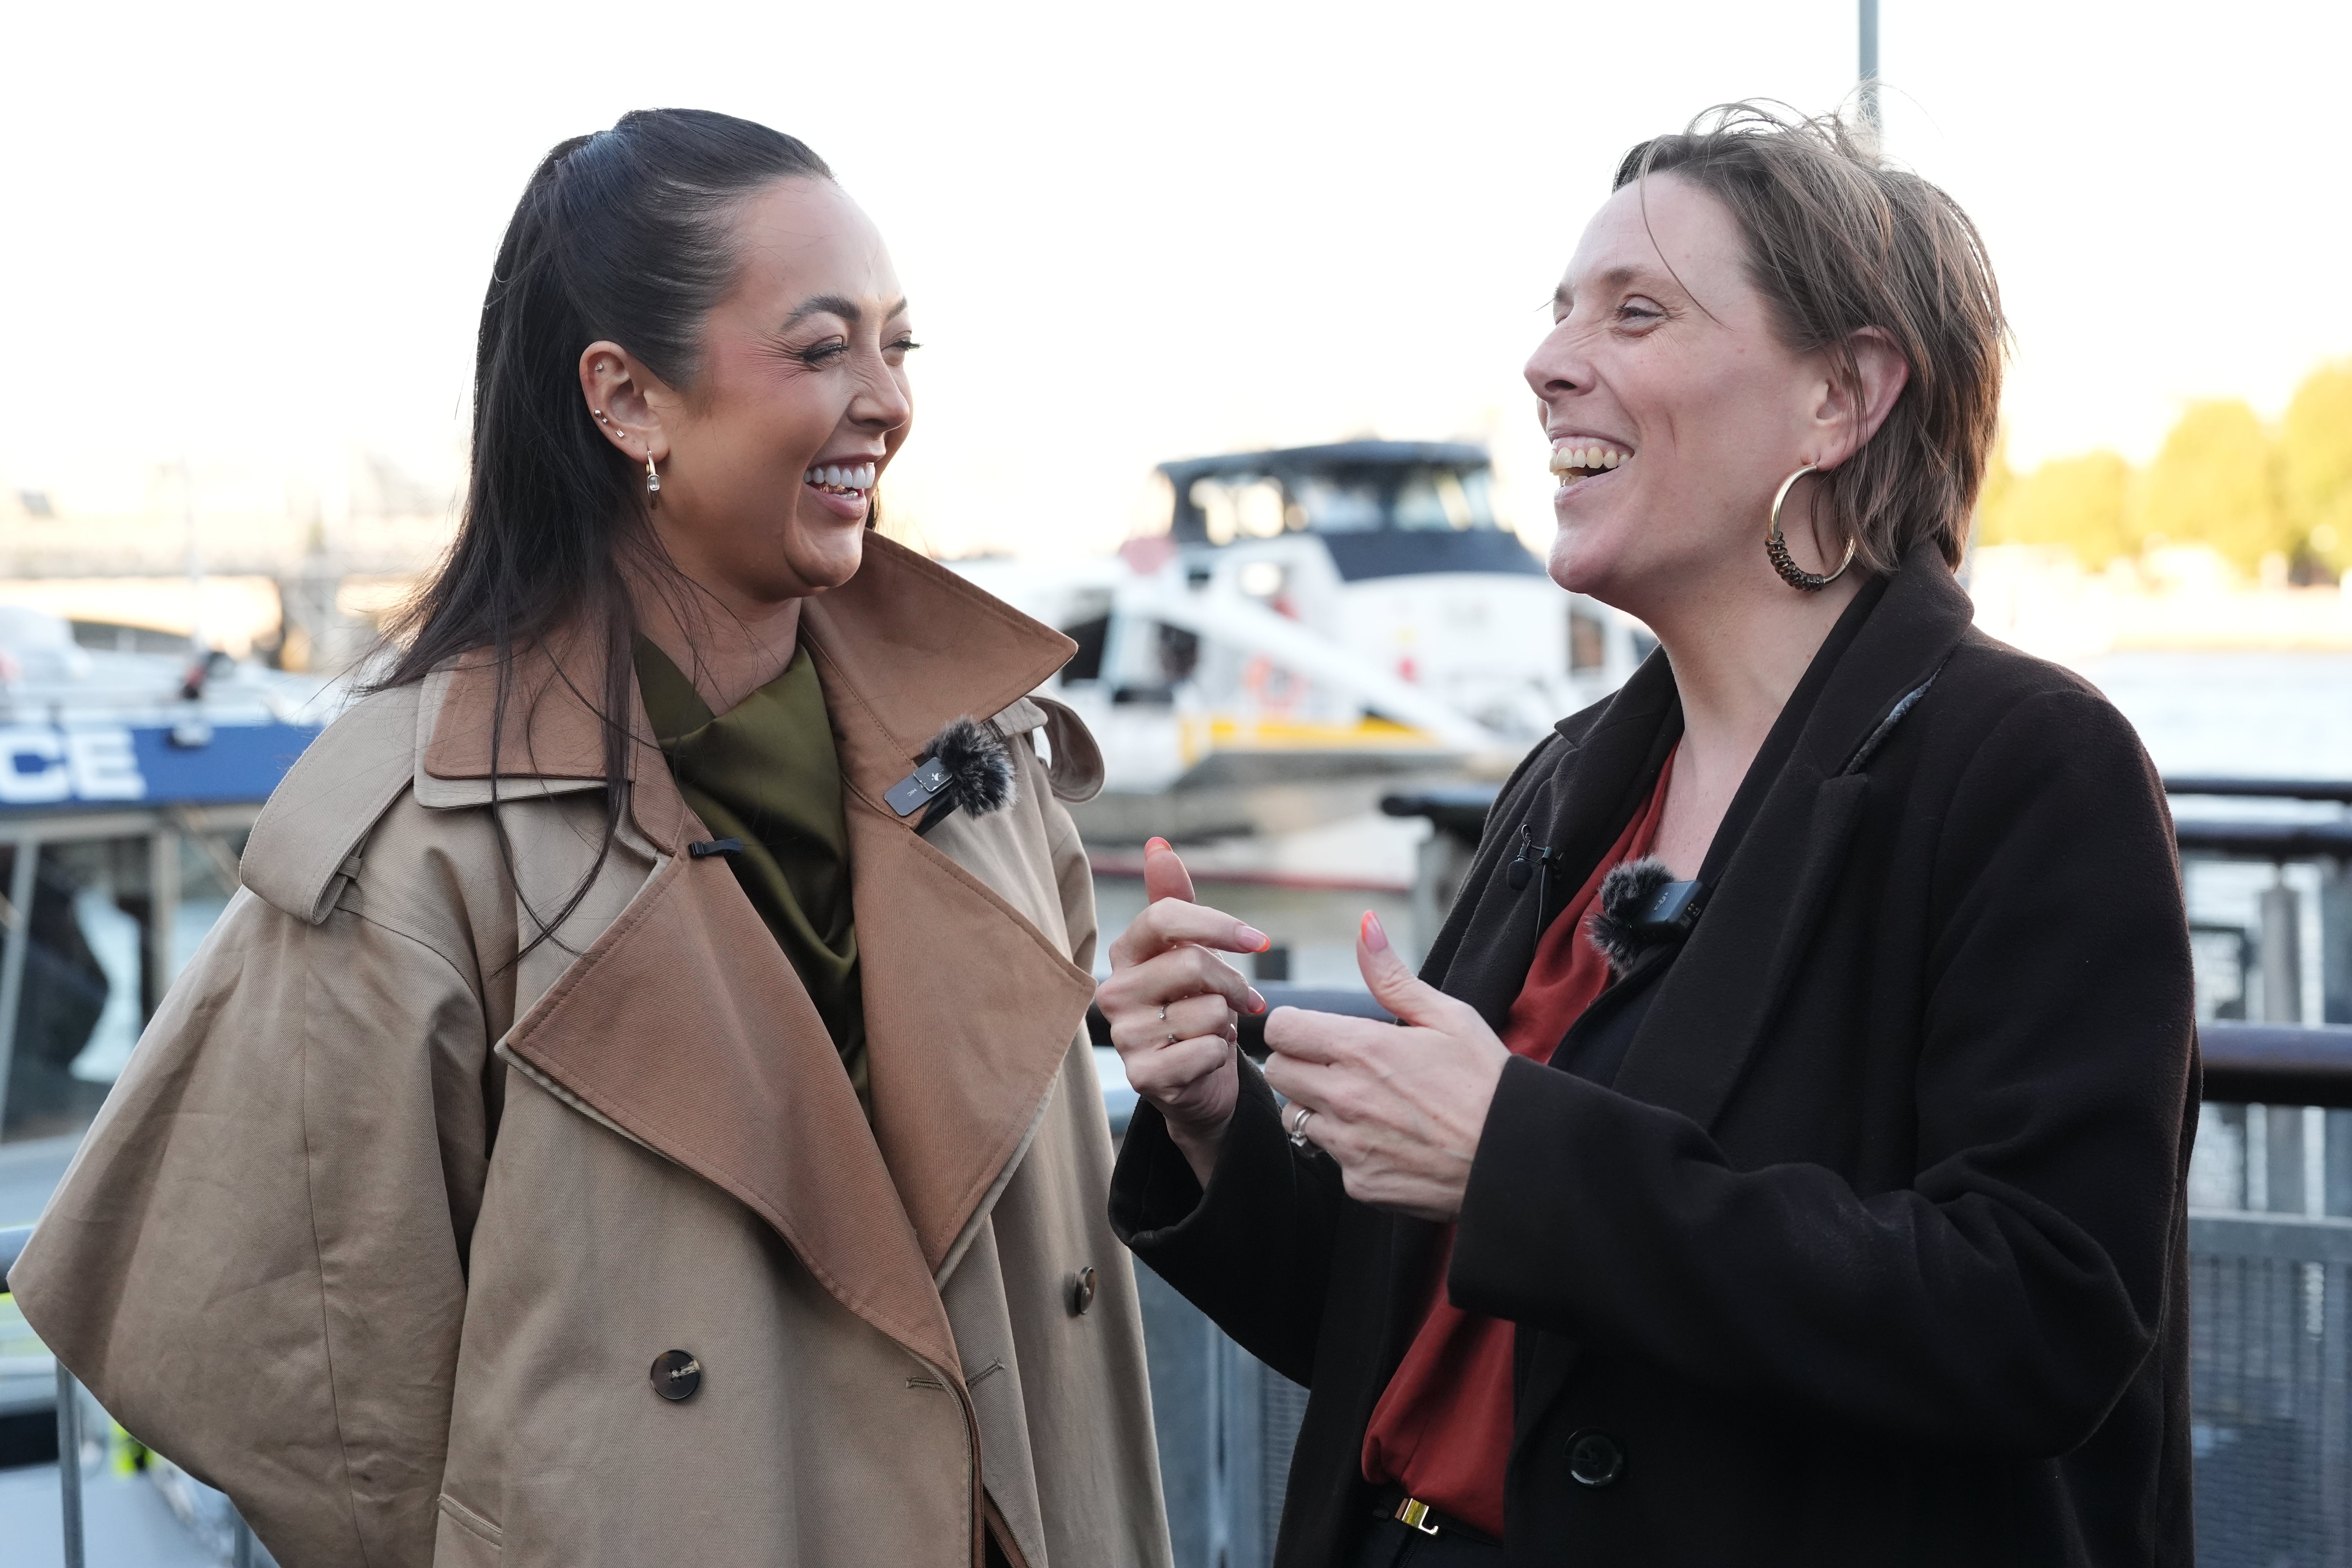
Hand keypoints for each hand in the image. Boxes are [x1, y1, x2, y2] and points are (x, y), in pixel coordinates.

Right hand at [1099, 837, 1269, 1185]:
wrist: (1194, 1079)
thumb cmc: (1191, 1005)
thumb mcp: (1188, 950)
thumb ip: (1173, 897)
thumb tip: (1158, 843)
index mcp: (1125, 953)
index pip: (1164, 916)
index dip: (1218, 924)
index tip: (1259, 941)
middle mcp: (1114, 991)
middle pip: (1193, 963)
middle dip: (1234, 982)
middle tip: (1244, 999)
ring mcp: (1124, 1035)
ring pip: (1208, 1011)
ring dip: (1227, 1023)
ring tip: (1213, 1031)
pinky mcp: (1142, 1076)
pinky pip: (1205, 1051)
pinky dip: (1219, 1054)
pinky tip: (1206, 1058)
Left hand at [1262, 911, 1508, 1221]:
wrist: (1516, 1158)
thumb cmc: (1488, 1081)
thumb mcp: (1448, 1017)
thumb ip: (1393, 976)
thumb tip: (1365, 926)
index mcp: (1361, 1049)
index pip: (1280, 1029)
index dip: (1296, 1026)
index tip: (1319, 1031)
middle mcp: (1344, 1097)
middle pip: (1277, 1071)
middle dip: (1299, 1063)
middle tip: (1340, 1065)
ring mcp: (1349, 1145)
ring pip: (1294, 1117)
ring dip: (1316, 1107)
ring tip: (1364, 1102)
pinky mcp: (1359, 1183)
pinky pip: (1328, 1157)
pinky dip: (1347, 1147)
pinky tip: (1384, 1137)